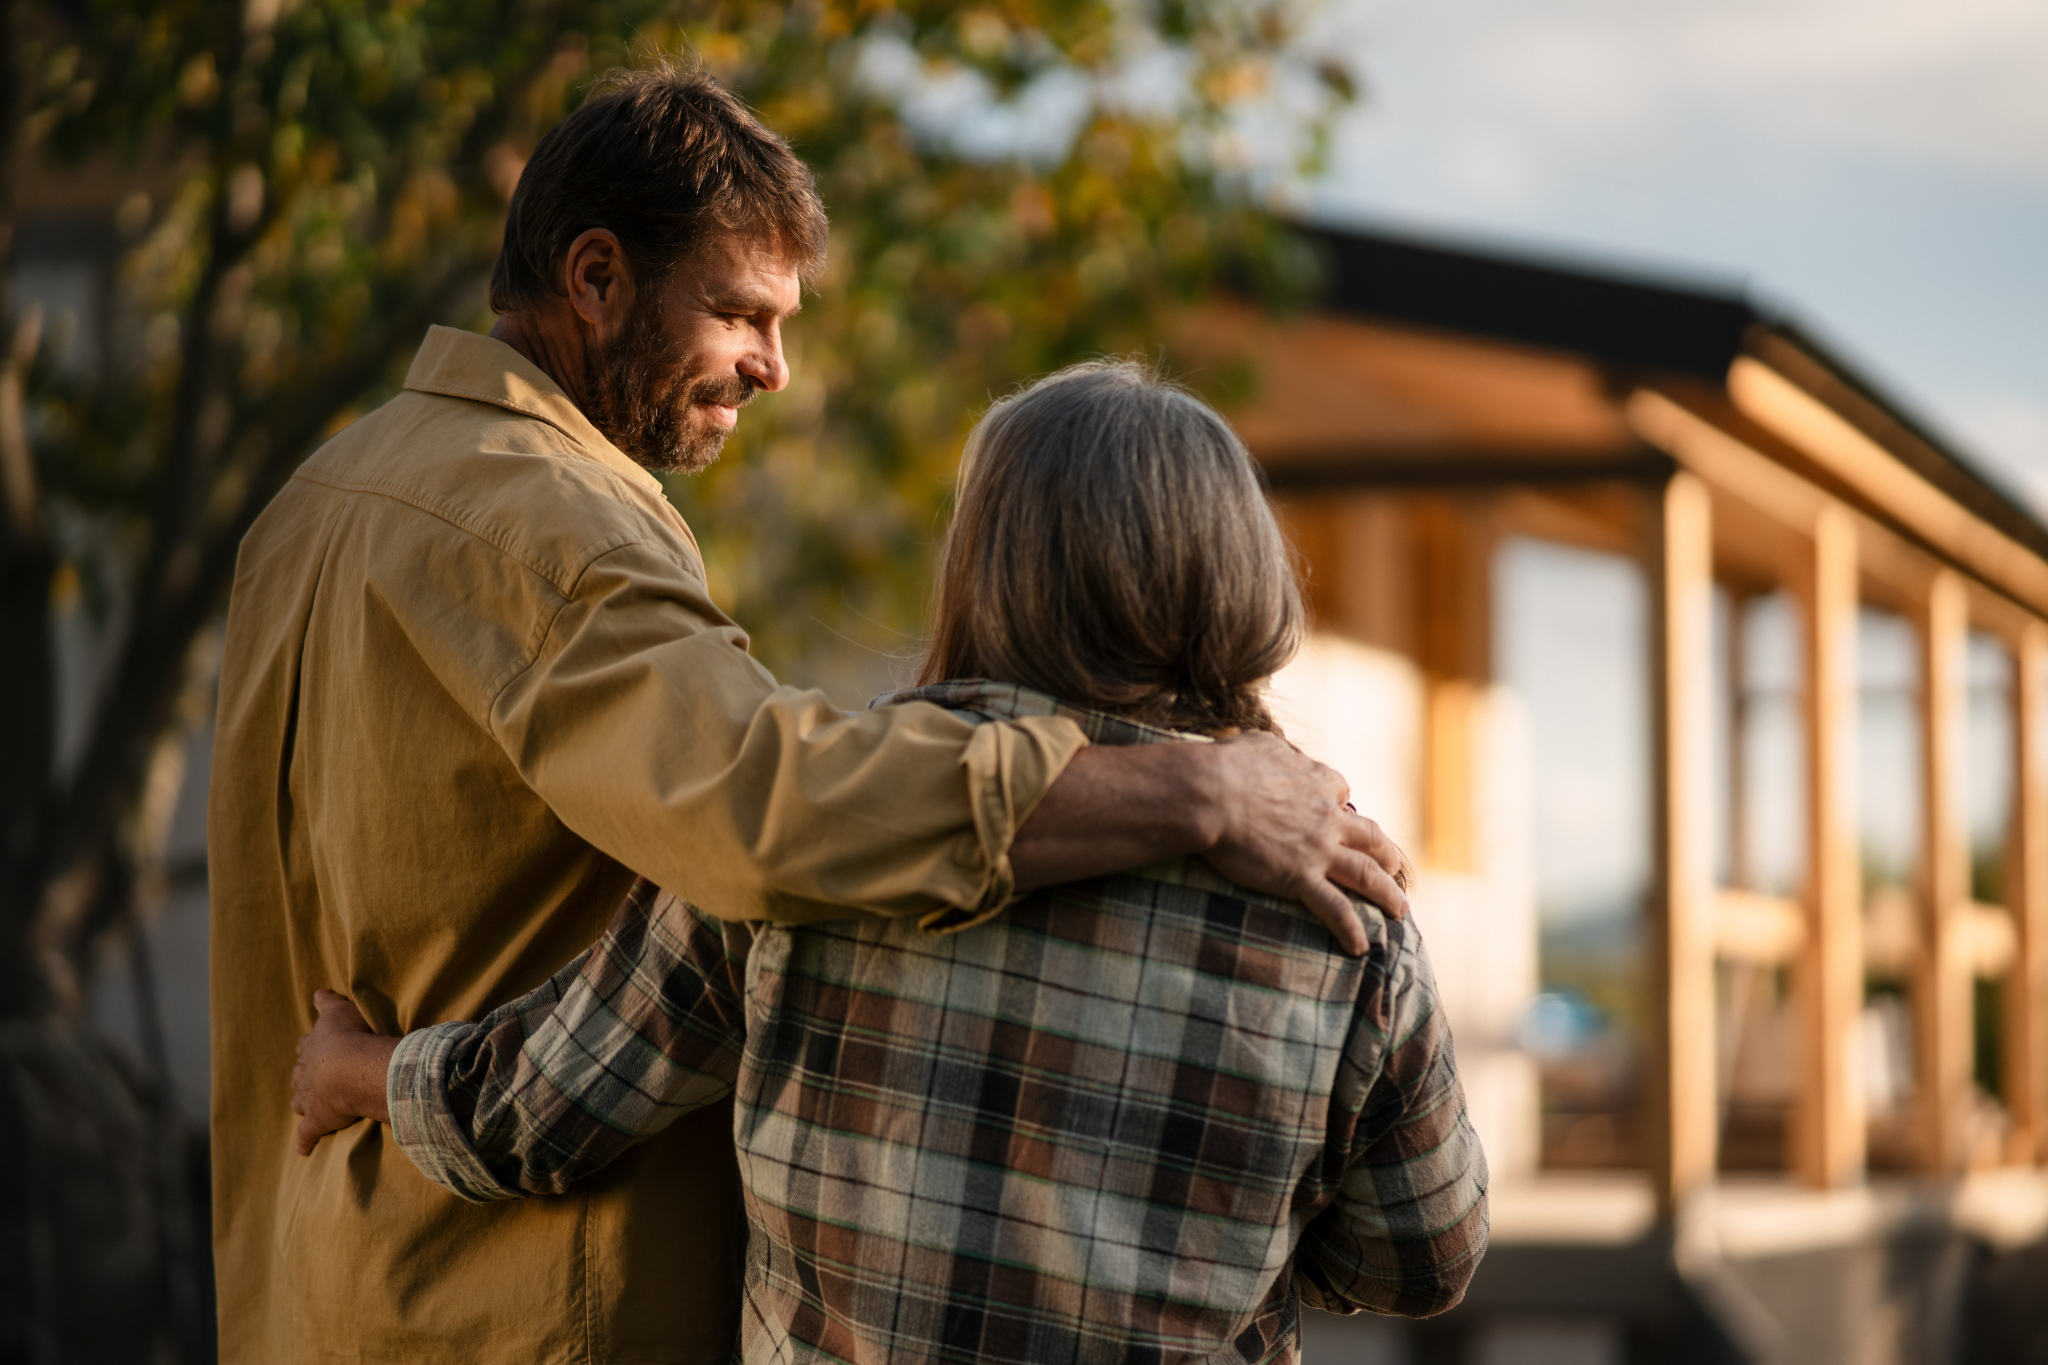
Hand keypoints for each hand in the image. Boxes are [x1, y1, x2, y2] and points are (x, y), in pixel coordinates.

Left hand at [291, 989, 396, 1155]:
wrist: (350, 1067)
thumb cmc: (349, 1035)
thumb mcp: (340, 1010)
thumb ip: (328, 1002)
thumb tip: (317, 992)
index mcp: (312, 1047)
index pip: (305, 1046)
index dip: (309, 1048)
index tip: (311, 1048)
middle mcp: (305, 1073)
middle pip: (299, 1075)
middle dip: (302, 1076)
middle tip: (309, 1078)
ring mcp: (310, 1098)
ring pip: (300, 1102)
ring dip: (302, 1103)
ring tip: (304, 1106)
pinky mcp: (318, 1121)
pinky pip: (307, 1135)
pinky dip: (305, 1142)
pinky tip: (303, 1150)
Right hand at [1196, 731, 1411, 955]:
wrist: (1212, 795)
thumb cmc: (1226, 766)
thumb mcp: (1258, 744)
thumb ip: (1274, 750)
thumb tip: (1270, 750)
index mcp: (1316, 782)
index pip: (1339, 792)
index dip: (1340, 805)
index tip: (1339, 812)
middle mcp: (1327, 817)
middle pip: (1370, 837)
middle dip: (1385, 854)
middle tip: (1393, 867)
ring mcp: (1319, 850)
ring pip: (1367, 876)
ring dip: (1388, 895)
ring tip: (1399, 911)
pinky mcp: (1301, 878)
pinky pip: (1336, 909)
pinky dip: (1352, 930)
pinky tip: (1360, 947)